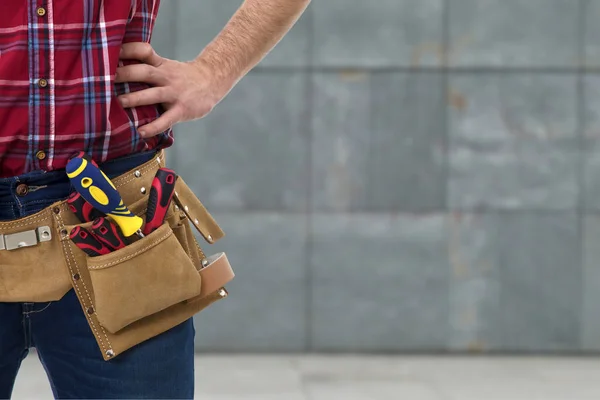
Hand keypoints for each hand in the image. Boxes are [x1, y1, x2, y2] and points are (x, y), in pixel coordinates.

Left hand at [115, 43, 230, 137]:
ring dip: (134, 98)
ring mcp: (174, 93)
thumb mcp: (167, 65)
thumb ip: (147, 65)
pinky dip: (152, 127)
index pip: (143, 51)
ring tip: (118, 103)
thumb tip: (118, 68)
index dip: (127, 50)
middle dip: (125, 74)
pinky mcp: (181, 110)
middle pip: (144, 72)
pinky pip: (165, 120)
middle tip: (104, 78)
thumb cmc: (184, 76)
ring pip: (152, 95)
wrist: (213, 81)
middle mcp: (166, 77)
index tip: (110, 51)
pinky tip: (140, 132)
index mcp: (161, 64)